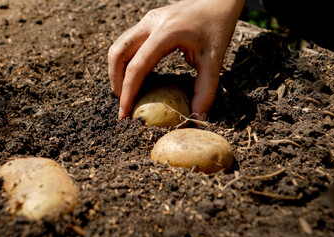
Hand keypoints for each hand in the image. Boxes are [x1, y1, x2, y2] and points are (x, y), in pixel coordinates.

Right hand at [108, 0, 244, 119]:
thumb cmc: (218, 26)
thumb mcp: (215, 59)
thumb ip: (205, 90)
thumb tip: (197, 117)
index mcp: (165, 33)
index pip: (137, 67)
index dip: (128, 93)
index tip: (124, 113)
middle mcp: (150, 24)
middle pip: (118, 54)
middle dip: (115, 81)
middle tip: (123, 103)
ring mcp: (147, 21)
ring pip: (119, 46)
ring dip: (117, 70)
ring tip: (126, 91)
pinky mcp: (149, 21)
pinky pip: (128, 42)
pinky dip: (126, 61)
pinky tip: (137, 75)